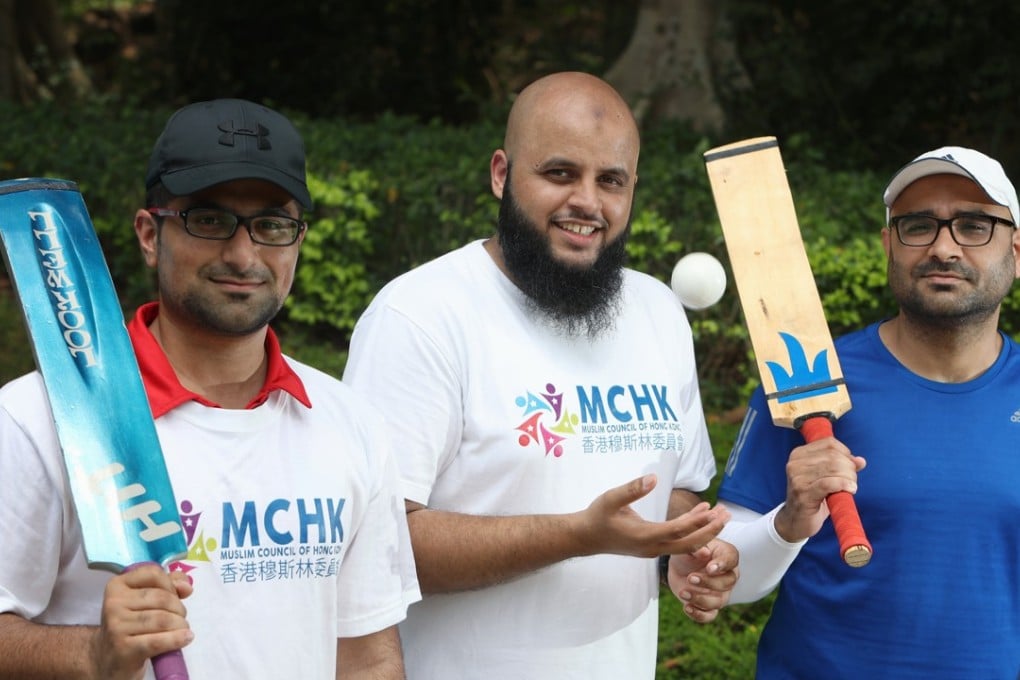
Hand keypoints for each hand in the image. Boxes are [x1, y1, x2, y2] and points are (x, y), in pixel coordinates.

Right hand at [89, 565, 193, 679]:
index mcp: (117, 585)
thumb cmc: (130, 625)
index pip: (153, 574)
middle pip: (162, 598)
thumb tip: (186, 586)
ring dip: (180, 624)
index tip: (177, 596)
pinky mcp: (123, 648)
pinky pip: (157, 641)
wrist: (106, 659)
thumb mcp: (144, 601)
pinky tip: (186, 638)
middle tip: (181, 618)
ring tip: (183, 629)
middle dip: (179, 608)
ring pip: (162, 619)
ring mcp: (116, 626)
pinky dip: (176, 639)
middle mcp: (114, 603)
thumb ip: (168, 585)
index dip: (171, 584)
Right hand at [576, 474, 729, 558]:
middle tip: (727, 515)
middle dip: (710, 530)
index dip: (695, 522)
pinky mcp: (652, 548)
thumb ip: (632, 489)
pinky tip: (702, 515)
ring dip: (705, 531)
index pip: (676, 531)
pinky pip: (678, 543)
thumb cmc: (597, 516)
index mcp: (643, 537)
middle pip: (688, 543)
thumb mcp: (610, 499)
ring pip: (686, 545)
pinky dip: (692, 531)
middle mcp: (651, 548)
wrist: (586, 538)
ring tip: (721, 515)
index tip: (712, 511)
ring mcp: (653, 550)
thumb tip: (653, 478)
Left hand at [666, 539, 738, 622]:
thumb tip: (705, 552)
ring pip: (718, 602)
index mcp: (726, 556)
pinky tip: (687, 607)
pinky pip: (709, 615)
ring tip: (683, 593)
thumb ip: (697, 548)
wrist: (679, 567)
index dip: (722, 565)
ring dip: (701, 599)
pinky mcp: (709, 606)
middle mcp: (728, 576)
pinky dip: (699, 615)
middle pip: (727, 583)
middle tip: (690, 578)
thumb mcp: (689, 546)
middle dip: (709, 583)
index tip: (710, 568)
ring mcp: (720, 593)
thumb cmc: (690, 552)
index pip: (731, 559)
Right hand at [775, 436, 865, 541]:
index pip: (829, 443)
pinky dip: (844, 485)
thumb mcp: (825, 478)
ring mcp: (797, 478)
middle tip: (852, 481)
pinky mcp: (803, 493)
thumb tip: (861, 461)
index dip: (846, 453)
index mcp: (799, 454)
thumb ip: (841, 466)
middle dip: (849, 468)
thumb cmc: (812, 498)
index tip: (850, 467)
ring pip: (833, 468)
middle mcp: (795, 463)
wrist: (795, 521)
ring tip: (850, 487)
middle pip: (833, 456)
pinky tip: (850, 490)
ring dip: (849, 478)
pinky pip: (829, 483)